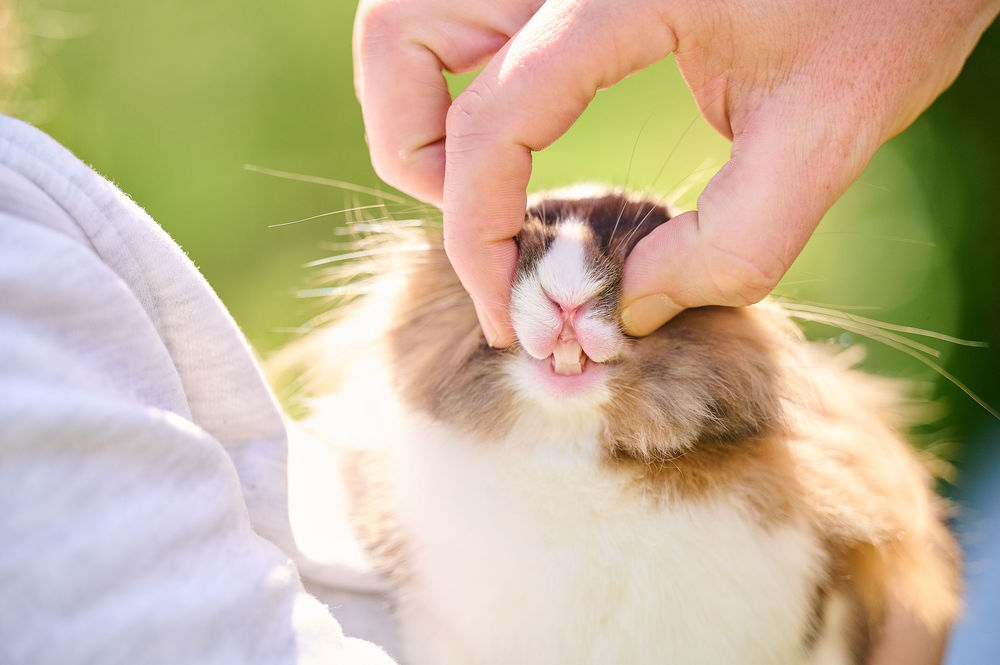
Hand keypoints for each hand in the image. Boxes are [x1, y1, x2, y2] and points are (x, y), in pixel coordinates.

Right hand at [354, 0, 998, 344]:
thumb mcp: (829, 130)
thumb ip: (731, 246)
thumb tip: (630, 309)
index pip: (491, 126)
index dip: (478, 237)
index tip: (508, 313)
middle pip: (399, 37)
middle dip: (416, 151)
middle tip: (480, 224)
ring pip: (412, 17)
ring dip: (423, 106)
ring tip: (484, 180)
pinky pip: (467, 10)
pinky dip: (459, 74)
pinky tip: (518, 125)